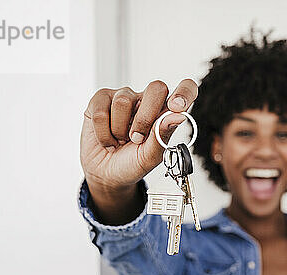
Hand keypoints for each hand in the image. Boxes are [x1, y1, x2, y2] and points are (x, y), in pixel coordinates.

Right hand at [80, 79, 198, 195]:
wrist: (106, 174)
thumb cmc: (132, 163)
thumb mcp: (151, 157)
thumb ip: (163, 135)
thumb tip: (179, 115)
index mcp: (165, 112)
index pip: (185, 89)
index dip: (185, 92)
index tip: (177, 107)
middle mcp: (146, 101)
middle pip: (156, 88)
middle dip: (146, 118)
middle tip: (137, 139)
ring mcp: (124, 97)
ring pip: (123, 101)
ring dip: (119, 131)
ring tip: (120, 141)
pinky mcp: (101, 100)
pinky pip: (102, 110)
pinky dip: (103, 133)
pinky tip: (107, 139)